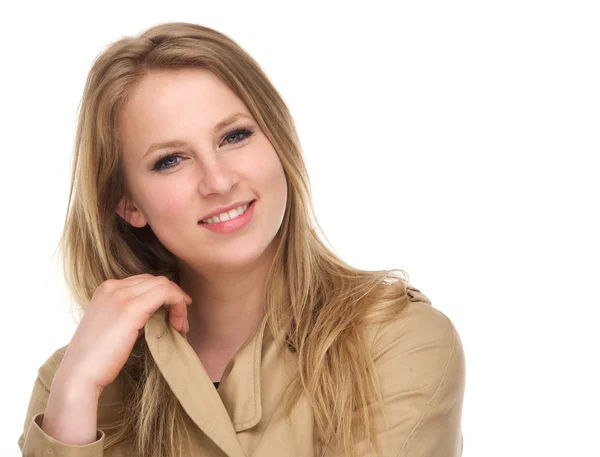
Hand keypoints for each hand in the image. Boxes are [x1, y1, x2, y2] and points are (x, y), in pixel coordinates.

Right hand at [53, 274, 191, 397]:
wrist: (79, 375)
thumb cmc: (96, 358)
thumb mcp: (112, 325)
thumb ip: (129, 313)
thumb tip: (157, 312)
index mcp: (106, 289)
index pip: (144, 281)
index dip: (164, 295)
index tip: (172, 315)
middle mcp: (113, 287)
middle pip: (156, 281)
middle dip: (174, 298)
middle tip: (179, 323)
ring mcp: (121, 295)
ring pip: (164, 285)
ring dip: (178, 304)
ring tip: (180, 327)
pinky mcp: (132, 308)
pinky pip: (166, 293)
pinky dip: (178, 305)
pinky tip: (178, 326)